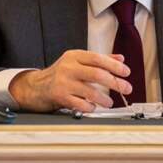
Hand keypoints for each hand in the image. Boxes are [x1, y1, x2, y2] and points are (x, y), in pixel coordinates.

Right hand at [9, 50, 131, 112]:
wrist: (36, 86)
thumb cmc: (60, 73)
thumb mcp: (78, 61)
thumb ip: (99, 59)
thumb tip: (120, 59)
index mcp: (75, 56)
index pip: (98, 58)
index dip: (114, 65)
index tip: (126, 72)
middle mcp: (68, 67)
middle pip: (96, 74)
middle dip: (114, 82)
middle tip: (126, 88)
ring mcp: (63, 82)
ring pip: (89, 91)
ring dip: (104, 98)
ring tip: (110, 102)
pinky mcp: (59, 97)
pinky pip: (79, 103)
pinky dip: (90, 106)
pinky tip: (94, 107)